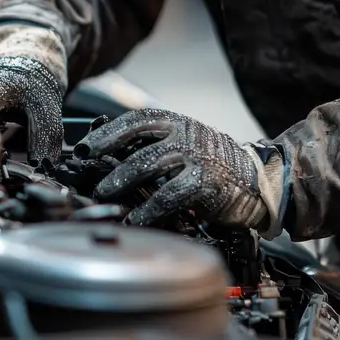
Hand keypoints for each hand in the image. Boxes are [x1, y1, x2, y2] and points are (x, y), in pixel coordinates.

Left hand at [75, 108, 283, 230]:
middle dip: (108, 160)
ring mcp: (195, 158)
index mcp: (175, 122)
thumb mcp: (181, 143)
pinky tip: (136, 219)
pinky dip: (149, 209)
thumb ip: (150, 146)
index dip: (106, 133)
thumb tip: (104, 154)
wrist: (257, 178)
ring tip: (104, 195)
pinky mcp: (206, 184)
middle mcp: (184, 135)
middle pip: (138, 144)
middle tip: (88, 176)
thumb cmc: (210, 162)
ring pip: (150, 165)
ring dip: (122, 182)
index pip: (134, 120)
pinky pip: (171, 195)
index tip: (83, 148)